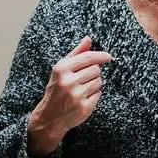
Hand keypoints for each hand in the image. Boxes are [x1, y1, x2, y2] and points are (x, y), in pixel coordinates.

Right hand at [27, 37, 112, 155]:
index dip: (101, 56)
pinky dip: (94, 95)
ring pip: (99, 82)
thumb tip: (88, 39)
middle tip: (83, 79)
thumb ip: (76, 53)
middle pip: (96, 70)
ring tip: (82, 89)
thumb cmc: (56, 89)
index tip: (108, 57)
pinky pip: (98, 94)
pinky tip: (83, 98)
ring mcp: (76, 96)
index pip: (88, 57)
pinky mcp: (83, 108)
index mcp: (61, 69)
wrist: (49, 118)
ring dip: (94, 84)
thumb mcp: (61, 69)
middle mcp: (68, 82)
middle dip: (93, 73)